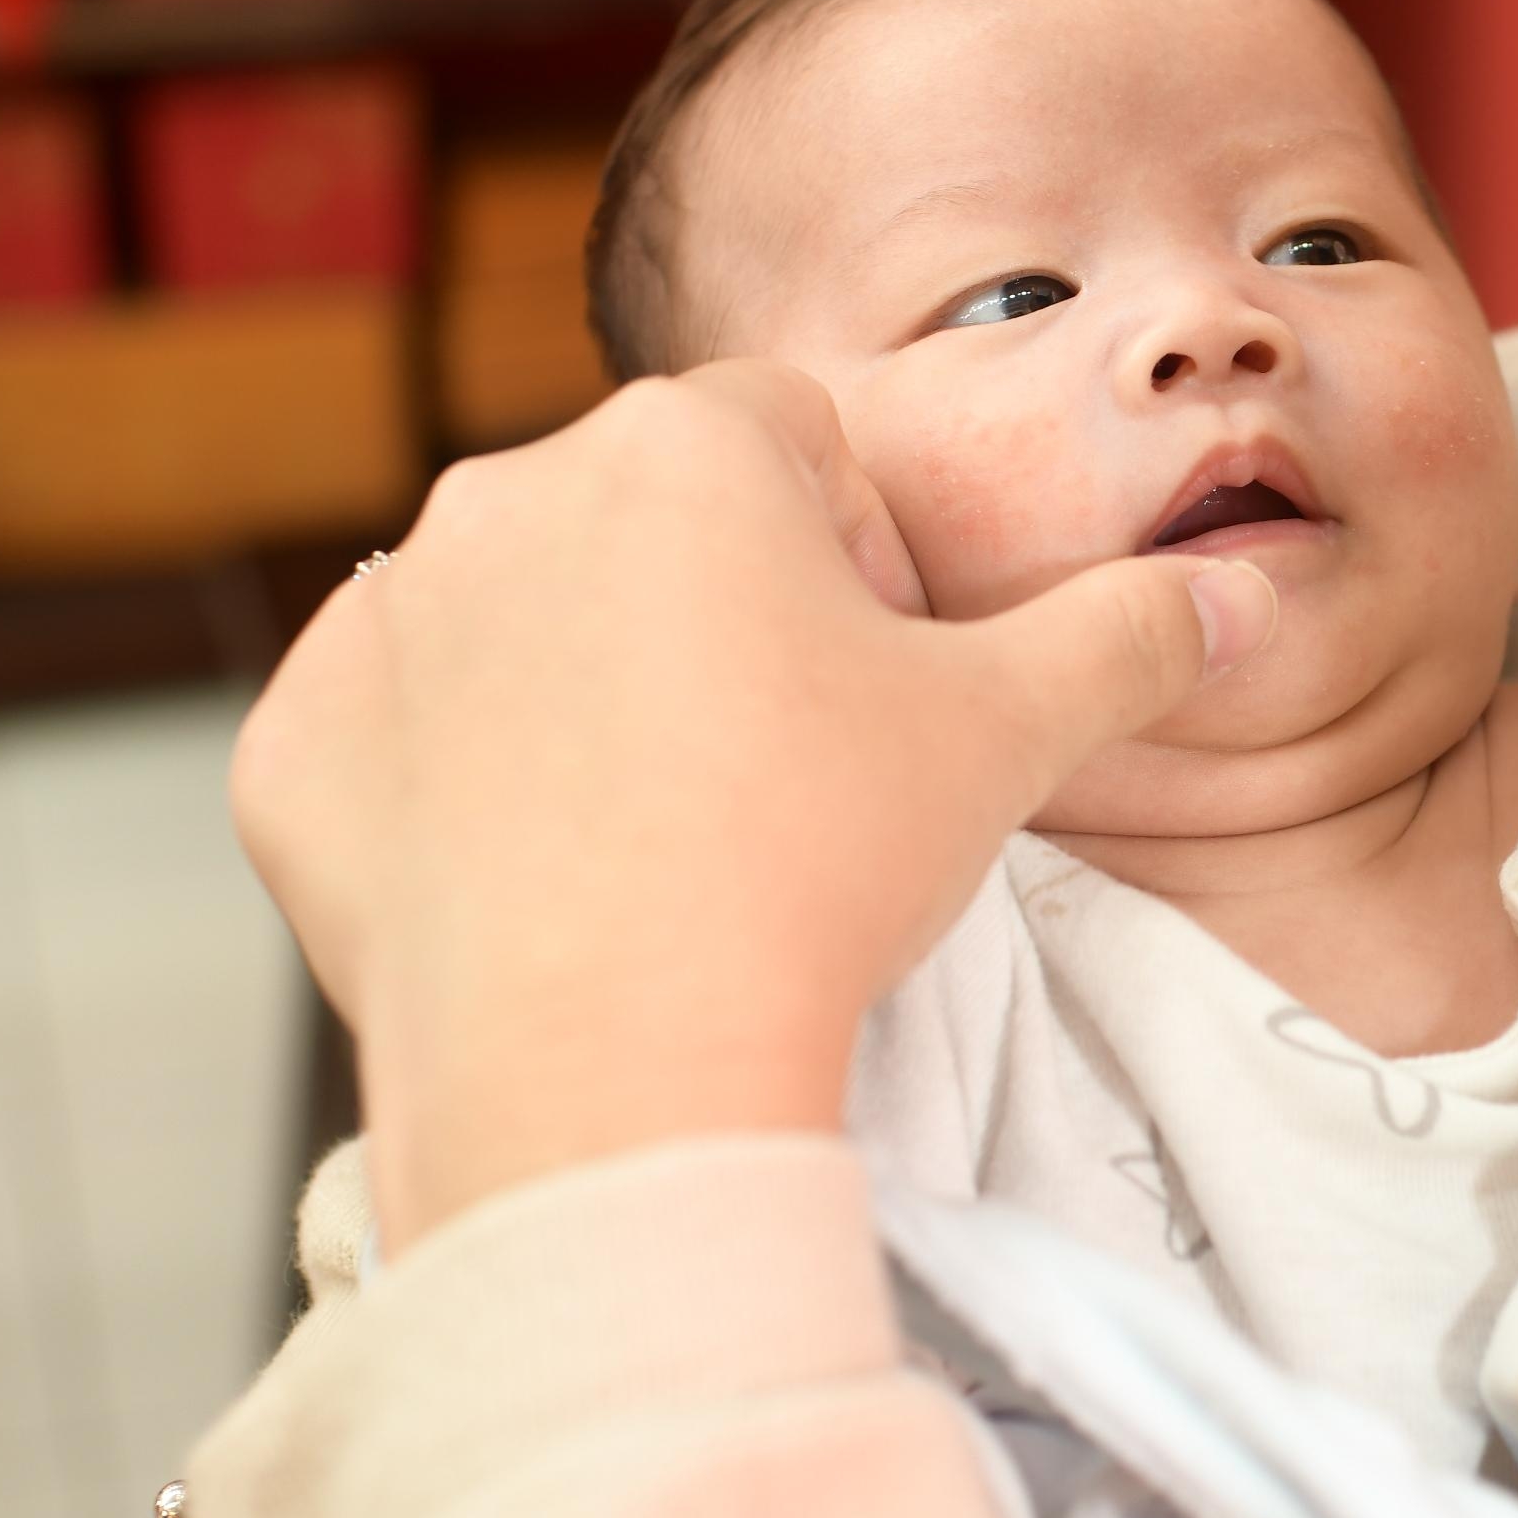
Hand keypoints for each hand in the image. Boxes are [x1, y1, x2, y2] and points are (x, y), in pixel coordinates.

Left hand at [229, 364, 1277, 1246]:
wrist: (613, 1074)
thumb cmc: (817, 871)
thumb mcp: (1010, 739)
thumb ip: (1125, 640)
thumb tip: (1224, 604)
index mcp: (683, 444)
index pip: (798, 444)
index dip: (866, 562)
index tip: (886, 689)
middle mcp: (505, 492)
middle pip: (652, 525)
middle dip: (722, 621)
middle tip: (791, 783)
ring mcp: (381, 620)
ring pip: (517, 626)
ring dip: (590, 698)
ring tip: (672, 845)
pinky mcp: (293, 752)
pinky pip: (390, 741)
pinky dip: (454, 797)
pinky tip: (546, 888)